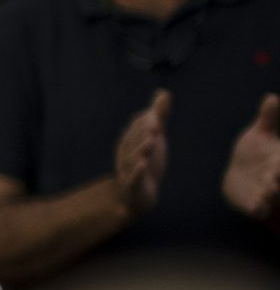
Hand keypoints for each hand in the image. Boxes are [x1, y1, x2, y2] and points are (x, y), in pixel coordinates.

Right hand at [114, 90, 171, 217]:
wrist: (136, 196)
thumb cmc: (145, 162)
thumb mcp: (153, 138)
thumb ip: (158, 116)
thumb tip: (163, 92)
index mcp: (129, 142)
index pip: (136, 128)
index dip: (146, 120)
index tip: (157, 114)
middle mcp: (126, 155)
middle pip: (133, 141)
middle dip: (143, 132)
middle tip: (156, 122)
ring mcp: (128, 171)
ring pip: (132, 159)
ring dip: (141, 149)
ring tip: (152, 140)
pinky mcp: (133, 187)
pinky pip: (133, 179)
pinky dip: (137, 172)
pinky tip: (143, 164)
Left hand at [223, 95, 279, 225]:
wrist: (239, 177)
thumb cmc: (256, 151)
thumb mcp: (262, 133)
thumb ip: (268, 118)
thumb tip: (270, 97)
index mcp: (279, 159)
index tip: (277, 163)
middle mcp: (275, 176)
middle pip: (279, 178)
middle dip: (277, 180)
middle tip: (273, 179)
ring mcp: (266, 192)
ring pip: (272, 196)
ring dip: (270, 195)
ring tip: (268, 193)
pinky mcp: (254, 204)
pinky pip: (258, 209)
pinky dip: (258, 208)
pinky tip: (257, 207)